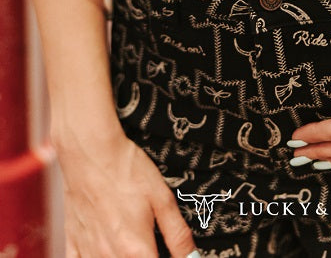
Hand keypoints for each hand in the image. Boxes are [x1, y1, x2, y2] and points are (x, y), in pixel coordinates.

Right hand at [55, 124, 196, 256]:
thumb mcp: (162, 198)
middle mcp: (109, 255)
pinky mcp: (71, 241)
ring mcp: (88, 250)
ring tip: (129, 244)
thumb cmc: (126, 170)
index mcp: (135, 249)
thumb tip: (192, 257)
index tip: (168, 252)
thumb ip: (177, 234)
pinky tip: (103, 250)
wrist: (91, 151)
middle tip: (150, 245)